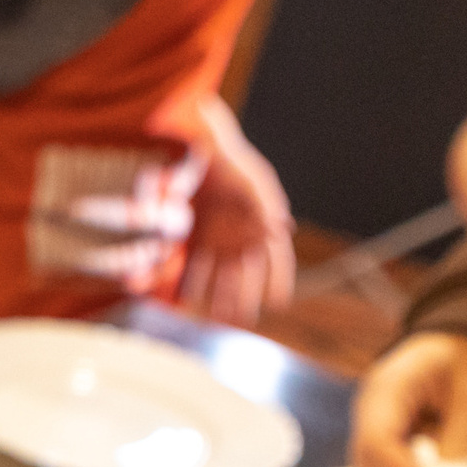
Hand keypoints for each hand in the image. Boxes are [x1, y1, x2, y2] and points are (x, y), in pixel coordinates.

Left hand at [179, 103, 294, 326]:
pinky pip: (192, 264)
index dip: (278, 281)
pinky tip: (184, 298)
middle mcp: (241, 235)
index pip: (276, 259)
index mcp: (263, 223)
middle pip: (246, 273)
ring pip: (219, 275)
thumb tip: (282, 229)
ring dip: (217, 296)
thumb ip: (266, 205)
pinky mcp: (193, 237)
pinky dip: (188, 281)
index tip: (279, 302)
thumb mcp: (251, 180)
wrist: (196, 146)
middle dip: (244, 297)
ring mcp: (217, 238)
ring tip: (215, 317)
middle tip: (241, 320)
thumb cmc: (231, 160)